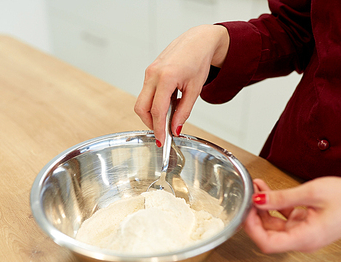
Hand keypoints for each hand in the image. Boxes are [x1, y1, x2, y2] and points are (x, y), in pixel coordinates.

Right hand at [134, 25, 229, 145]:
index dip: (158, 129)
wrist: (197, 41)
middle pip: (141, 108)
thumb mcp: (194, 89)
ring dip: (152, 113)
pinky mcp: (149, 72)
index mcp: (166, 77)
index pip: (157, 111)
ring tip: (169, 114)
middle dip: (150, 123)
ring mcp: (149, 72)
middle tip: (163, 131)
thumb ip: (183, 111)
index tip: (162, 141)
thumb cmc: (198, 60)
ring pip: (142, 101)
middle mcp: (153, 74)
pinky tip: (167, 103)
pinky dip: (154, 103)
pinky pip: (146, 93)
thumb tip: (175, 129)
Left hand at [243, 177, 340, 252]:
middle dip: (254, 214)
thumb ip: (282, 198)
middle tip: (248, 195)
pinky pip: (283, 217)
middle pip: (267, 234)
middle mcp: (303, 240)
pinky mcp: (305, 224)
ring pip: (274, 224)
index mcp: (305, 238)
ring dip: (263, 206)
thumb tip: (258, 200)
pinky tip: (268, 190)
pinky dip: (274, 204)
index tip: (245, 211)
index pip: (267, 243)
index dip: (251, 229)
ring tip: (257, 187)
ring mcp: (304, 232)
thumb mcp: (311, 192)